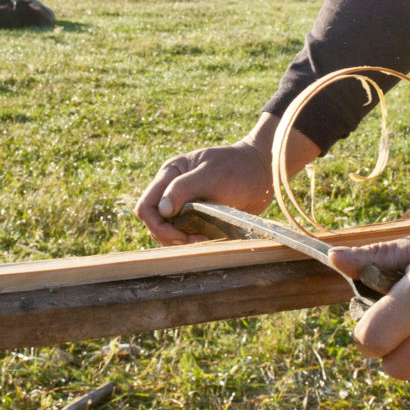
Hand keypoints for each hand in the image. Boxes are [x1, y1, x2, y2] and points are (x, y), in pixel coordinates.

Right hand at [135, 116, 321, 244]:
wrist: (263, 170)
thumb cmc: (237, 167)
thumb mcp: (211, 175)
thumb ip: (183, 188)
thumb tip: (162, 211)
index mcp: (170, 174)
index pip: (146, 206)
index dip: (157, 224)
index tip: (180, 234)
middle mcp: (172, 189)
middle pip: (153, 223)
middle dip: (169, 236)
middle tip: (195, 241)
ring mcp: (184, 204)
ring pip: (167, 231)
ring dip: (181, 241)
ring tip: (204, 241)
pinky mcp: (197, 216)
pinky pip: (185, 234)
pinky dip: (193, 241)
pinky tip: (208, 240)